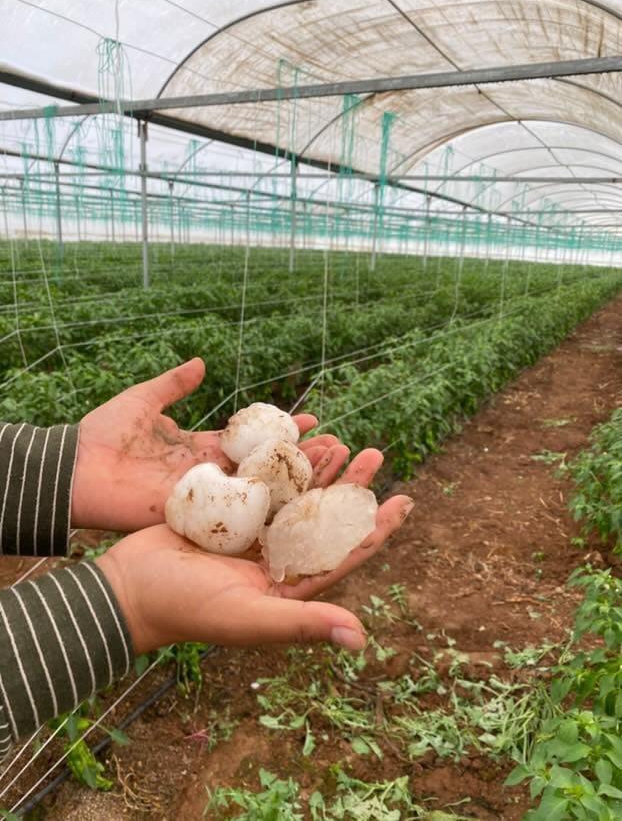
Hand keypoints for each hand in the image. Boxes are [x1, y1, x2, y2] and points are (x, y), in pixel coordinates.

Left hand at [71, 358, 348, 531]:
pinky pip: (234, 517)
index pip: (252, 441)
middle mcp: (210, 476)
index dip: (282, 433)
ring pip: (257, 494)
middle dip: (300, 460)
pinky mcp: (193, 517)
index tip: (316, 420)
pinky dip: (266, 513)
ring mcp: (204, 499)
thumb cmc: (102, 434)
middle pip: (263, 469)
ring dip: (293, 487)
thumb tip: (201, 363)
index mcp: (200, 449)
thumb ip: (174, 384)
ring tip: (333, 475)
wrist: (73, 470)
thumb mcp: (143, 399)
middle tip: (339, 450)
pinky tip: (299, 508)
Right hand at [96, 450, 412, 653]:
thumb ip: (302, 623)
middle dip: (352, 487)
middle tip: (374, 454)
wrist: (128, 588)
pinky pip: (262, 485)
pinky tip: (295, 441)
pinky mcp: (228, 515)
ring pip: (295, 496)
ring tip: (342, 442)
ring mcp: (251, 535)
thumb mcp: (247, 617)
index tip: (406, 501)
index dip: (376, 529)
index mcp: (288, 587)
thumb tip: (361, 639)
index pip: (344, 554)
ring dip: (319, 470)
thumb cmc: (186, 609)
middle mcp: (276, 560)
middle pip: (324, 517)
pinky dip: (279, 464)